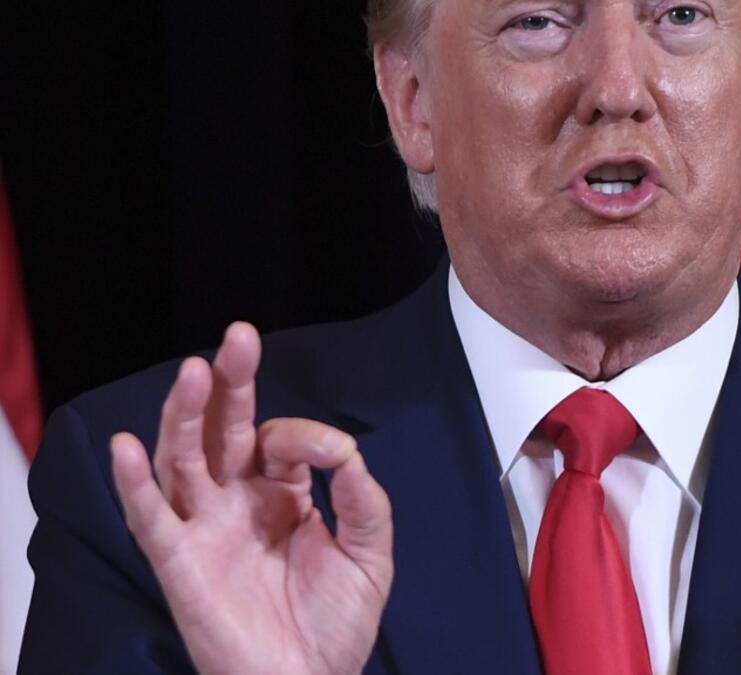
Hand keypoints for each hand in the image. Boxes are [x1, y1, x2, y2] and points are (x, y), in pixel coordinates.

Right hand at [109, 322, 393, 674]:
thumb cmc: (336, 626)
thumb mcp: (369, 557)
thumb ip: (365, 504)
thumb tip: (350, 454)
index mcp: (283, 495)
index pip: (282, 441)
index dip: (308, 435)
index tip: (336, 454)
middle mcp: (238, 503)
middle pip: (223, 431)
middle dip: (231, 384)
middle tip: (239, 338)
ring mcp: (205, 529)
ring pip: (182, 459)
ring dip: (184, 416)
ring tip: (196, 371)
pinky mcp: (179, 563)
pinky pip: (150, 519)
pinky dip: (132, 484)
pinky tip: (126, 445)